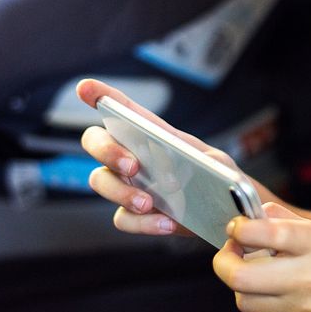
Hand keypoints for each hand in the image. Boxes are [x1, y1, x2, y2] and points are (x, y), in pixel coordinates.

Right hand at [77, 78, 238, 236]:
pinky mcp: (133, 213)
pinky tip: (166, 223)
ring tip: (150, 203)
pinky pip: (122, 218)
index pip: (123, 110)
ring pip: (100, 180)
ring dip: (121, 192)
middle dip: (106, 150)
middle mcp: (132, 155)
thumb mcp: (219, 162)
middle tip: (132, 166)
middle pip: (96, 141)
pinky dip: (142, 223)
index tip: (85, 87)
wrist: (225, 212)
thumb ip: (206, 160)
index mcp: (153, 134)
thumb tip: (184, 169)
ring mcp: (128, 184)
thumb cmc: (217, 177)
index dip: (102, 95)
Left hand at [214, 202, 310, 311]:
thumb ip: (292, 223)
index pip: (262, 233)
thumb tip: (258, 214)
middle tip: (230, 253)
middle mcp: (309, 277)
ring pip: (244, 299)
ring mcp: (303, 308)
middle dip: (224, 262)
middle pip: (240, 274)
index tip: (237, 227)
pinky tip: (279, 290)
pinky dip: (264, 300)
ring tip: (254, 273)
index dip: (239, 229)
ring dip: (241, 285)